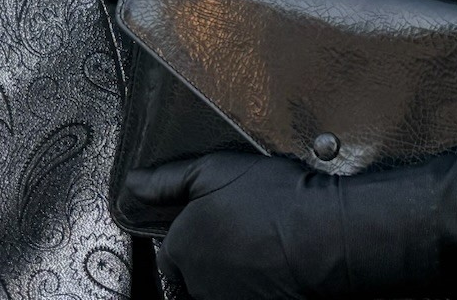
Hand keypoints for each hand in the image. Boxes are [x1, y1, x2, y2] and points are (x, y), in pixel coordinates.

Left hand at [122, 152, 426, 299]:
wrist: (324, 234)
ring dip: (234, 268)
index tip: (223, 215)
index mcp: (181, 247)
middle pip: (196, 270)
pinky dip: (255, 281)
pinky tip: (274, 262)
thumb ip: (168, 178)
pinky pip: (245, 291)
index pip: (175, 247)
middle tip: (246, 227)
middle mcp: (197, 282)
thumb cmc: (274, 198)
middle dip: (214, 252)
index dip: (197, 228)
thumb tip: (132, 183)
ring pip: (220, 284)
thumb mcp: (215, 169)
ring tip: (263, 243)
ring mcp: (225, 299)